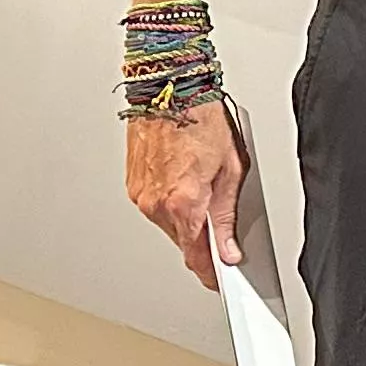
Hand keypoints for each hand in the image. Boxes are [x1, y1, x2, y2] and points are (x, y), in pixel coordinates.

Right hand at [127, 100, 248, 289]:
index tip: (219, 278)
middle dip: (202, 239)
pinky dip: (171, 201)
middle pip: (183, 242)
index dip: (211, 272)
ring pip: (168, 225)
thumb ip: (227, 217)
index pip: (196, 257)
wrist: (170, 87)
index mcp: (183, 203)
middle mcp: (156, 204)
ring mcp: (141, 195)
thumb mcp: (231, 169)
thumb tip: (228, 249)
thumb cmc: (201, 117)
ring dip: (186, 217)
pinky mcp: (133, 185)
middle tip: (221, 221)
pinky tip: (184, 177)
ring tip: (202, 184)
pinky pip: (155, 206)